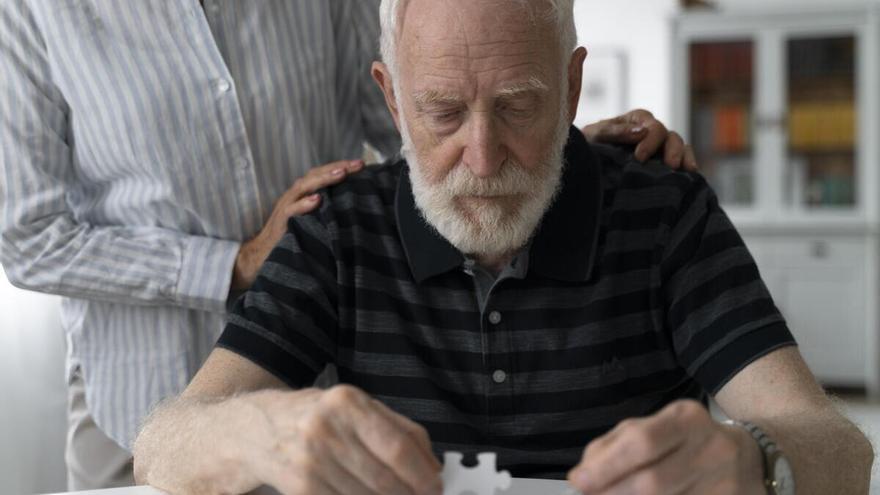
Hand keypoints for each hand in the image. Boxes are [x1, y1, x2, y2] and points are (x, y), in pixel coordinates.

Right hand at [231, 159, 364, 289]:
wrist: (261, 256)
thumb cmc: (292, 238)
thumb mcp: (312, 221)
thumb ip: (326, 212)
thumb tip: (354, 208)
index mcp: (303, 195)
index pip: (322, 175)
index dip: (341, 167)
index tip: (362, 164)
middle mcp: (294, 196)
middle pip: (315, 175)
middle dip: (337, 168)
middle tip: (358, 164)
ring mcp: (286, 207)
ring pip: (304, 187)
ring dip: (323, 179)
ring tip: (341, 173)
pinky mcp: (280, 223)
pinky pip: (291, 211)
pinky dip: (303, 204)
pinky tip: (317, 200)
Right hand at [249, 385, 442, 494]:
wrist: (256, 429)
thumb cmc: (316, 416)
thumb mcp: (356, 407)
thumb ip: (398, 428)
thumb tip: (432, 463)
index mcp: (346, 402)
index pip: (397, 446)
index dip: (422, 473)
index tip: (435, 485)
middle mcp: (326, 429)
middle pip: (385, 478)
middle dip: (410, 494)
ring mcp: (311, 460)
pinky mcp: (301, 487)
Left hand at [566, 400, 764, 494]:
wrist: (753, 459)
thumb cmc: (686, 442)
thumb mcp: (654, 429)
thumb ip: (613, 446)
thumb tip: (581, 477)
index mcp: (686, 418)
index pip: (641, 442)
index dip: (606, 466)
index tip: (577, 482)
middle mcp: (711, 448)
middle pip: (652, 482)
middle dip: (613, 494)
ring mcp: (727, 484)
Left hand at [581, 109, 697, 171]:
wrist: (584, 165)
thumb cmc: (588, 145)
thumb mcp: (594, 136)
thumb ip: (615, 131)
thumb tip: (641, 131)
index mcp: (637, 120)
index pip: (652, 126)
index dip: (651, 140)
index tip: (640, 158)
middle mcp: (652, 132)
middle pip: (671, 137)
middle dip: (673, 150)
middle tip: (670, 166)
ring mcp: (659, 149)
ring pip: (680, 148)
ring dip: (684, 158)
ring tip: (687, 171)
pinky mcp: (662, 165)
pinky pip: (681, 163)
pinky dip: (687, 168)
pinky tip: (690, 178)